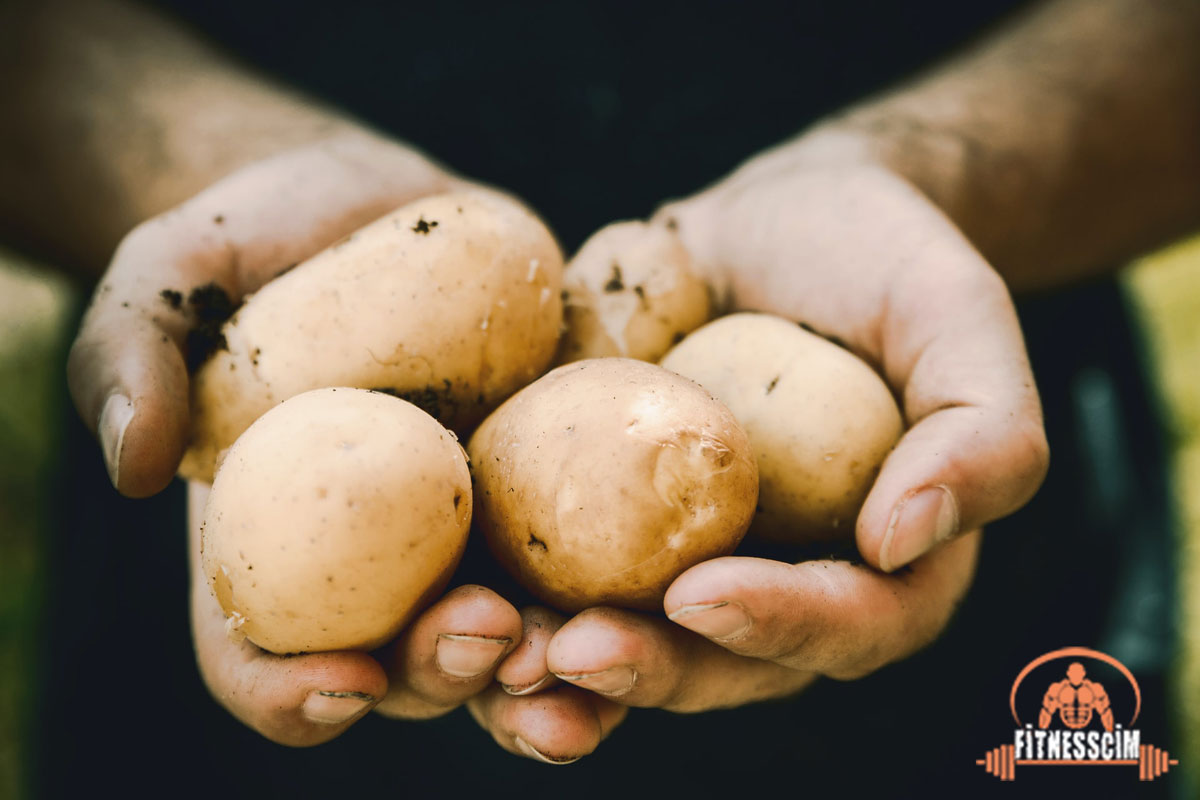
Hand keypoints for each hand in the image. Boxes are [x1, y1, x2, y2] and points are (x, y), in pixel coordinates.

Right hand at [70, 131, 620, 750]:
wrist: (368, 204)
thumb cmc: (253, 246)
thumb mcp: (170, 276)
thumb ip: (129, 353)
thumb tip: (136, 462)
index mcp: (270, 550)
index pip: (260, 661)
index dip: (292, 695)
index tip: (346, 680)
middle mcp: (374, 568)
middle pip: (405, 668)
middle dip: (449, 673)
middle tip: (490, 631)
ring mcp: (468, 535)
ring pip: (510, 639)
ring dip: (553, 666)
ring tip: (590, 644)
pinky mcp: (548, 486)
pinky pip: (590, 554)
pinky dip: (623, 583)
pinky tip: (666, 577)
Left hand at [523, 128, 1042, 736]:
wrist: (773, 221)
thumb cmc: (879, 261)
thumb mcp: (956, 316)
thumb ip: (983, 428)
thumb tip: (906, 538)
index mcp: (877, 565)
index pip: (844, 625)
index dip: (780, 626)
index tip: (705, 594)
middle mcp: (774, 583)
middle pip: (720, 665)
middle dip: (649, 670)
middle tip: (575, 652)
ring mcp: (678, 560)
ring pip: (623, 650)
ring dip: (554, 676)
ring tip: (496, 655)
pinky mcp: (598, 522)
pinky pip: (548, 582)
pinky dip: (498, 602)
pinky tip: (446, 601)